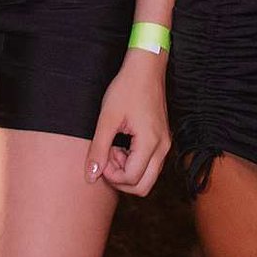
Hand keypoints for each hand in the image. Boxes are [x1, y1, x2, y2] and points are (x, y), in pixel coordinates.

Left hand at [85, 49, 169, 197]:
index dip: (111, 175)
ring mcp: (165, 145)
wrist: (145, 69)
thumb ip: (98, 149)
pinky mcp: (162, 141)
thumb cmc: (126, 89)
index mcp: (150, 143)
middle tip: (106, 158)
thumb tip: (90, 176)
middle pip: (143, 187)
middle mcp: (163, 148)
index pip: (131, 179)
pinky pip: (150, 165)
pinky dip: (134, 163)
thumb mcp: (107, 119)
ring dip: (127, 171)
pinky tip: (121, 146)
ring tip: (112, 149)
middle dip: (120, 179)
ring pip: (147, 178)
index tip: (100, 156)